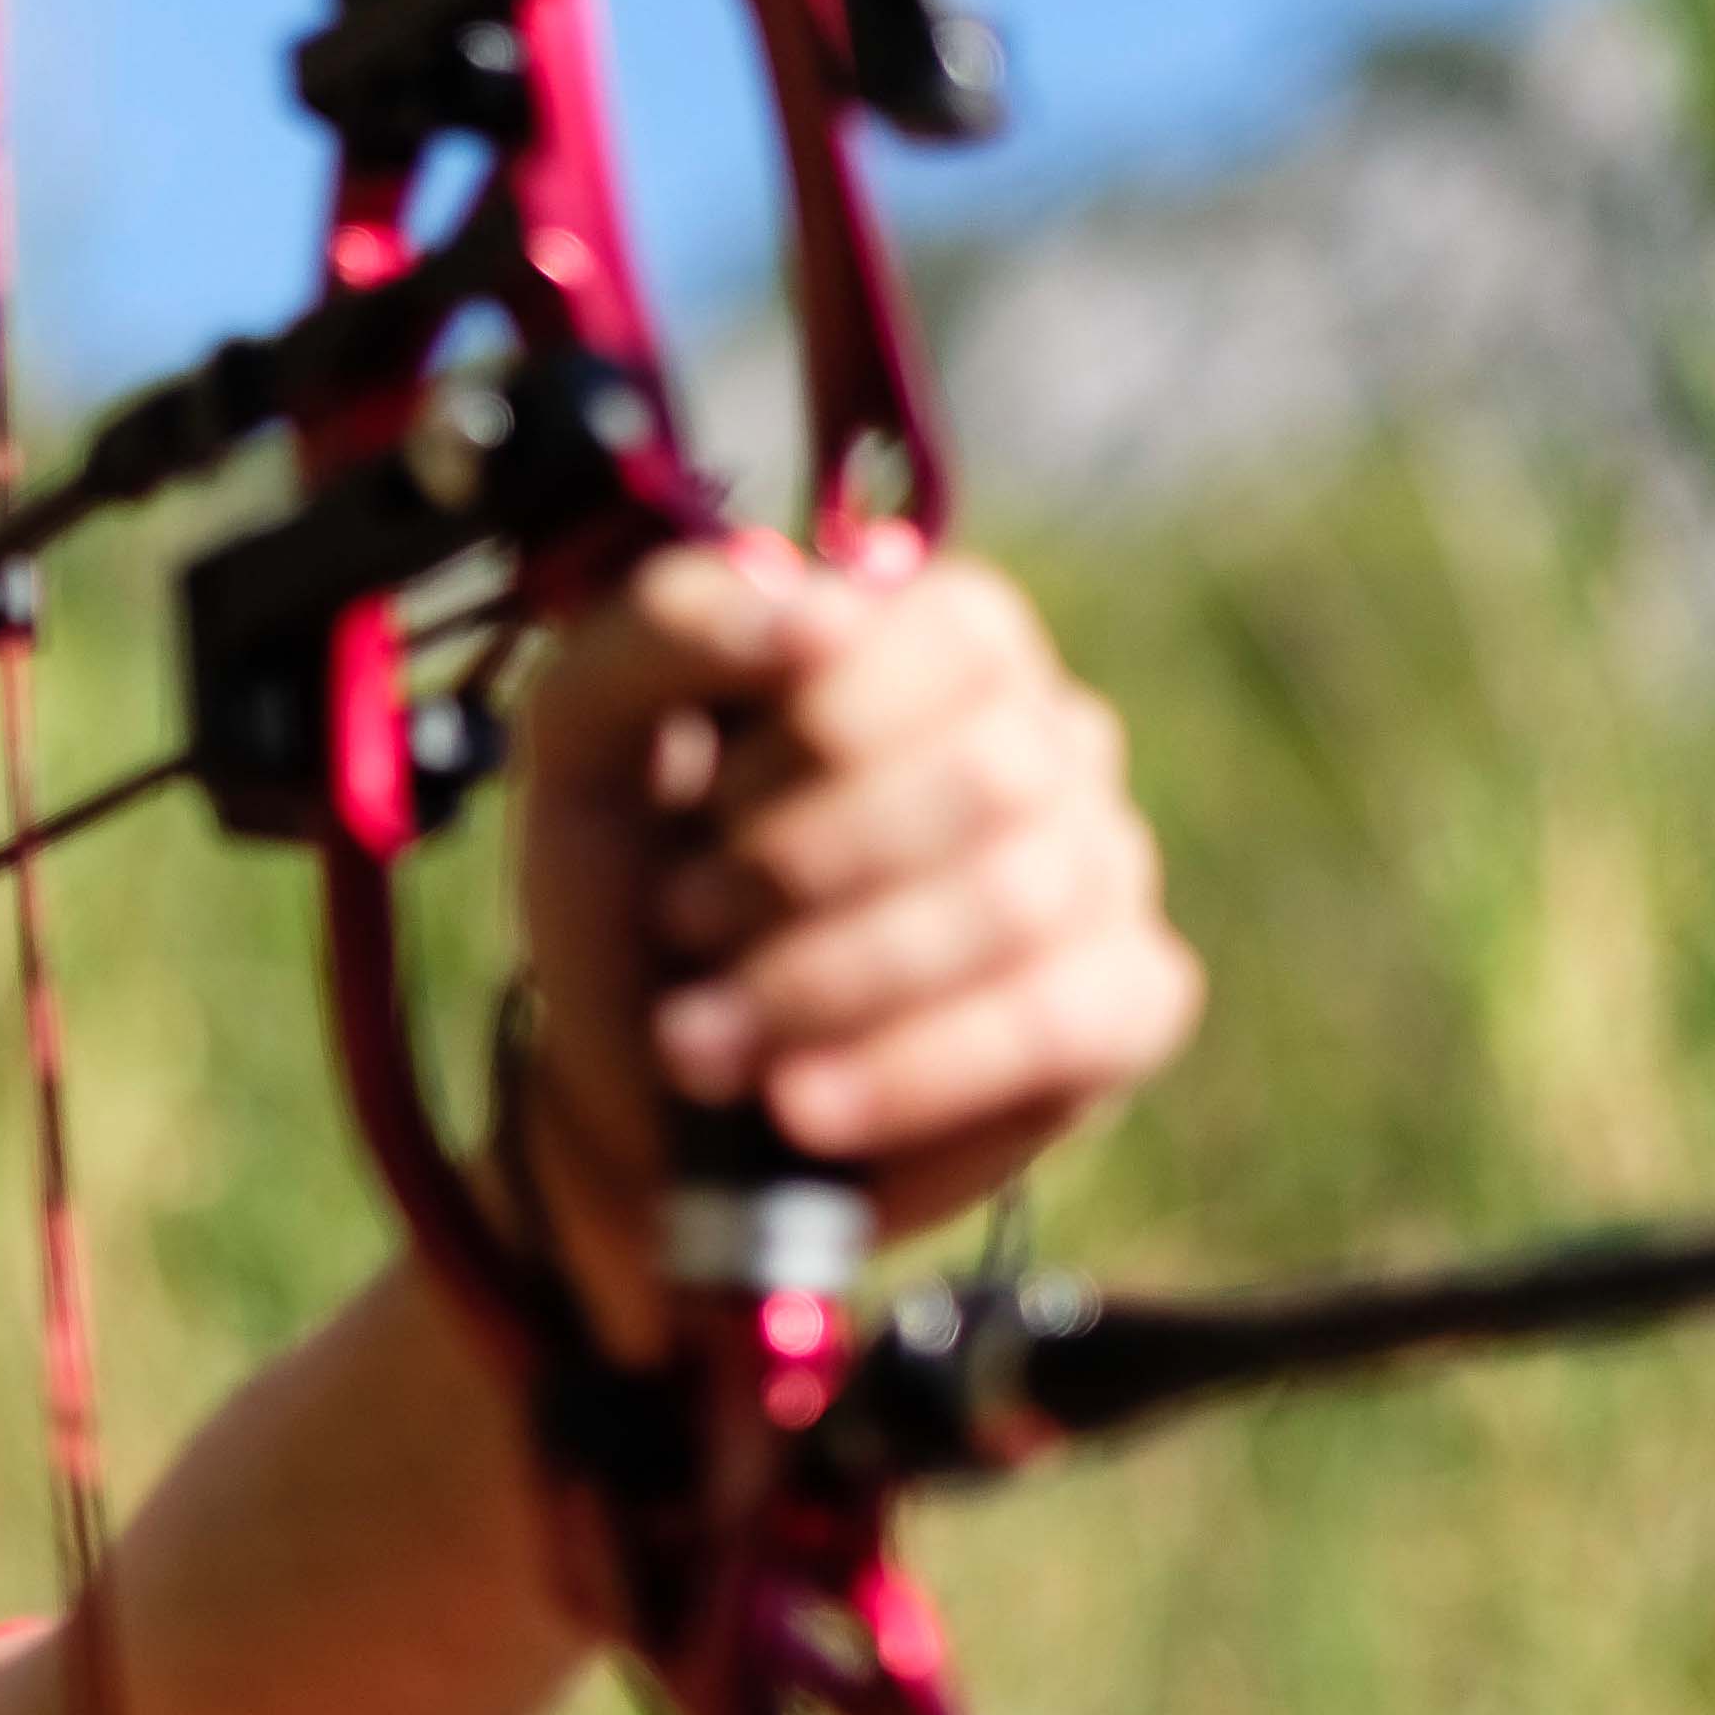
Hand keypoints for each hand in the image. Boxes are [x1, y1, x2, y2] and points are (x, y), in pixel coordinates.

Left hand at [507, 540, 1201, 1354]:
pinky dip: (910, 1070)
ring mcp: (1102, 866)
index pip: (958, 633)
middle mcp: (1047, 737)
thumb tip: (812, 608)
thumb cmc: (627, 887)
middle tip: (683, 928)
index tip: (702, 805)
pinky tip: (803, 1106)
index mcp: (941, 641)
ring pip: (1020, 901)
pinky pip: (1067, 1021)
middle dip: (801, 870)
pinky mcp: (1127, 1003)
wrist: (633, 1084)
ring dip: (823, 983)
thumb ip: (667, 629)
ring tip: (699, 1041)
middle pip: (991, 772)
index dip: (818, 730)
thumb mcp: (587, 740)